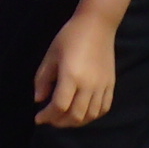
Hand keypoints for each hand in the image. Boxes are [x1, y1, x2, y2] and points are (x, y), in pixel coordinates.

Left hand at [33, 12, 119, 128]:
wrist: (97, 25)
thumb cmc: (70, 37)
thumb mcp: (51, 56)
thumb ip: (42, 79)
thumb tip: (38, 99)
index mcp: (71, 76)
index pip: (59, 106)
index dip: (47, 116)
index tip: (38, 117)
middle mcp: (88, 85)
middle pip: (75, 115)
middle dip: (59, 122)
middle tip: (50, 118)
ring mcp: (102, 86)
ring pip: (90, 115)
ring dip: (75, 122)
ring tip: (64, 117)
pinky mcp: (110, 84)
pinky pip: (103, 108)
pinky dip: (92, 115)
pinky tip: (82, 113)